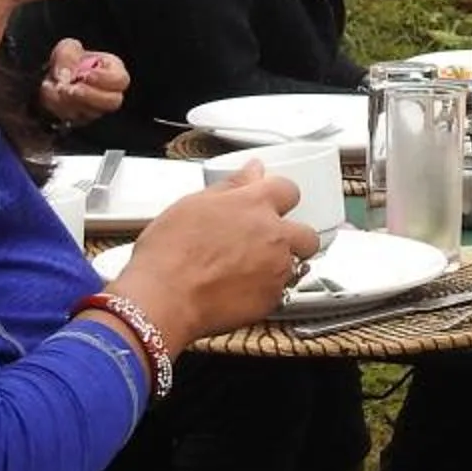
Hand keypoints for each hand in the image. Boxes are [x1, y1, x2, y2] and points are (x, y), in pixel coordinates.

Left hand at [39, 38, 128, 124]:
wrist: (54, 77)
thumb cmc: (69, 61)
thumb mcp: (68, 48)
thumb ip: (68, 54)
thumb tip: (65, 72)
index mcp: (113, 71)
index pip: (120, 80)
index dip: (105, 79)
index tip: (86, 75)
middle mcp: (109, 93)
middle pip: (112, 102)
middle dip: (90, 95)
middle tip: (72, 88)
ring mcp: (96, 109)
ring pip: (90, 112)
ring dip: (71, 101)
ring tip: (58, 88)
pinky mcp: (80, 118)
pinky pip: (72, 117)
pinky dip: (57, 105)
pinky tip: (49, 91)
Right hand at [111, 167, 315, 345]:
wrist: (164, 298)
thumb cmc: (170, 253)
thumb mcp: (193, 204)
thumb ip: (231, 185)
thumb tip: (252, 170)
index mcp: (255, 205)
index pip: (289, 190)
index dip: (279, 197)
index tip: (269, 203)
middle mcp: (274, 235)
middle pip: (306, 233)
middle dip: (293, 237)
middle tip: (268, 242)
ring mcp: (277, 269)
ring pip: (296, 264)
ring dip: (281, 264)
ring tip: (251, 270)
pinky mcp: (272, 299)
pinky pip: (281, 292)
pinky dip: (267, 290)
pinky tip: (242, 289)